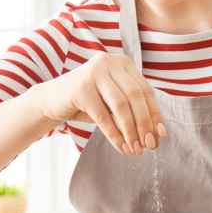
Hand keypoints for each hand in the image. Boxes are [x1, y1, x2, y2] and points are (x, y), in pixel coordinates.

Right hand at [31, 52, 165, 154]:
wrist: (52, 101)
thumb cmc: (88, 103)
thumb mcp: (114, 104)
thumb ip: (135, 113)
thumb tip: (160, 135)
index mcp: (123, 63)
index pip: (146, 90)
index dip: (155, 114)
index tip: (160, 136)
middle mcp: (109, 62)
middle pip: (136, 96)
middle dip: (144, 124)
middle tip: (149, 146)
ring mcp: (94, 73)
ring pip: (121, 105)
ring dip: (130, 131)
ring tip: (135, 150)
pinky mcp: (80, 88)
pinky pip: (103, 116)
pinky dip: (114, 134)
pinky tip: (120, 146)